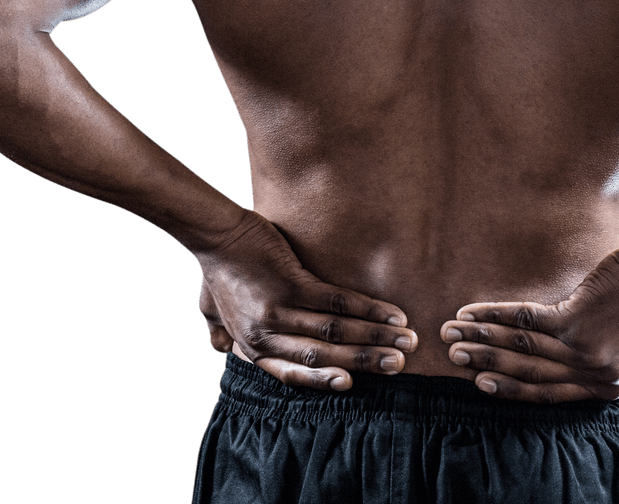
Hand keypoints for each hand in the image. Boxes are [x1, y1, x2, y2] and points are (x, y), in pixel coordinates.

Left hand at [196, 209, 416, 390]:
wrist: (217, 235)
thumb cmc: (219, 271)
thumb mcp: (214, 311)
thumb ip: (221, 334)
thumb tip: (219, 348)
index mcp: (253, 346)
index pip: (294, 374)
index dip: (326, 381)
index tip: (355, 384)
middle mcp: (267, 335)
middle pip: (323, 356)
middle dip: (366, 361)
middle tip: (399, 363)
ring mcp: (280, 310)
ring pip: (336, 331)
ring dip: (375, 337)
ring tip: (405, 339)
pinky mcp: (292, 283)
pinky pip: (336, 301)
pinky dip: (368, 309)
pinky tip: (390, 313)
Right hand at [440, 247, 618, 412]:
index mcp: (605, 388)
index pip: (547, 394)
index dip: (510, 390)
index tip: (480, 385)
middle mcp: (591, 375)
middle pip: (527, 373)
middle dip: (484, 366)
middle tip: (453, 358)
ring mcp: (581, 349)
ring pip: (519, 348)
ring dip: (480, 340)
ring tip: (451, 335)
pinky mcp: (573, 321)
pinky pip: (524, 321)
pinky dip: (493, 316)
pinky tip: (471, 313)